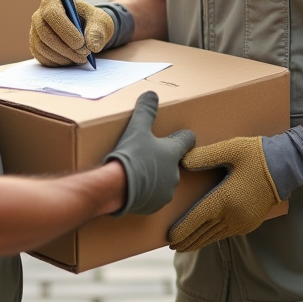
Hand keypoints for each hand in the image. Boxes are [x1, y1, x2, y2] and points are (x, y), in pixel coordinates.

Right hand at [29, 0, 114, 66]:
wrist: (86, 30)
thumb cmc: (91, 21)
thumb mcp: (100, 22)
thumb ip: (97, 32)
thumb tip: (92, 46)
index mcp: (53, 1)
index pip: (52, 14)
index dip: (65, 30)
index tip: (81, 43)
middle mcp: (39, 15)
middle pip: (44, 33)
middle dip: (65, 48)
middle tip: (83, 54)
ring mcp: (35, 31)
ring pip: (42, 47)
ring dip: (63, 57)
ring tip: (81, 58)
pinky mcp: (35, 46)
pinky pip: (41, 57)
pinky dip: (57, 62)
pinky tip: (71, 60)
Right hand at [104, 91, 195, 215]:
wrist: (115, 187)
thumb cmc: (130, 156)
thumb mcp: (137, 128)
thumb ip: (146, 110)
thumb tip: (152, 94)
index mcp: (173, 153)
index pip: (187, 141)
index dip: (183, 137)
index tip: (180, 136)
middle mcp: (174, 174)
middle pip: (172, 163)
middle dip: (162, 159)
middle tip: (146, 154)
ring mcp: (165, 192)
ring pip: (163, 181)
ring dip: (154, 177)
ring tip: (138, 171)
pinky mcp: (154, 207)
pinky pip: (152, 197)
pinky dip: (145, 192)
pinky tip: (133, 187)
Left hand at [167, 137, 279, 251]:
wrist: (287, 166)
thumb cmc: (257, 155)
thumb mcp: (230, 149)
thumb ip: (205, 156)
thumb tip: (182, 161)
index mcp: (225, 199)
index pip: (197, 219)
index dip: (182, 229)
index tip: (169, 237)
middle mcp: (233, 215)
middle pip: (204, 233)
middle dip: (187, 240)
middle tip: (172, 246)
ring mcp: (243, 221)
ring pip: (215, 236)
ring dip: (199, 242)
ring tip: (185, 245)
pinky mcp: (250, 223)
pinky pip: (226, 234)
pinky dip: (213, 238)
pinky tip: (207, 238)